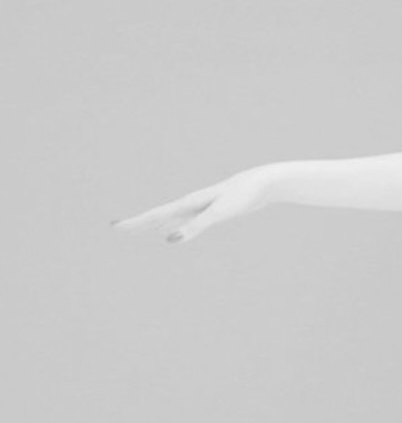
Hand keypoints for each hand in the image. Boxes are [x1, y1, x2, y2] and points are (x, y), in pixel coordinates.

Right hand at [111, 165, 279, 243]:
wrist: (265, 182)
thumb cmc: (244, 195)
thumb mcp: (219, 213)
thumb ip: (196, 226)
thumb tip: (170, 240)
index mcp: (190, 203)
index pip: (156, 215)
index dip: (136, 222)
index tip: (115, 227)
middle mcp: (193, 203)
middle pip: (160, 215)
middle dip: (139, 223)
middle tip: (118, 227)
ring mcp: (203, 206)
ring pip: (173, 217)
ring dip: (156, 223)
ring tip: (142, 230)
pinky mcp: (215, 209)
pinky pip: (188, 219)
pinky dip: (177, 225)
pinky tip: (176, 231)